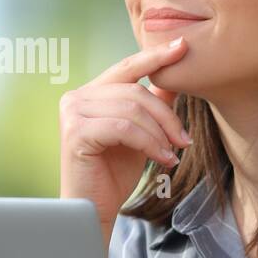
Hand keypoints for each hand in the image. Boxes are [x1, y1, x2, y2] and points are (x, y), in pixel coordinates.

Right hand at [59, 36, 190, 247]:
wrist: (93, 210)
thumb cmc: (113, 174)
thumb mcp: (140, 134)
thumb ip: (151, 105)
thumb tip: (174, 76)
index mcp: (89, 93)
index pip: (127, 67)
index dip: (155, 57)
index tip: (183, 46)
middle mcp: (76, 97)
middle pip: (135, 91)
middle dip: (166, 116)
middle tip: (184, 141)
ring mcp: (73, 112)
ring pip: (132, 109)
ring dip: (160, 133)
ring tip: (172, 154)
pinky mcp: (76, 132)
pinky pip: (125, 128)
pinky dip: (149, 143)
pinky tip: (162, 159)